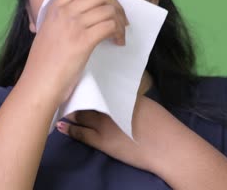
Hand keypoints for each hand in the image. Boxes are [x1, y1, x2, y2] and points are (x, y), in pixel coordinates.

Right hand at [22, 0, 128, 104]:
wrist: (38, 82)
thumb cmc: (43, 63)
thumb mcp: (47, 31)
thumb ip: (60, 19)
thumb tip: (84, 14)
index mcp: (54, 7)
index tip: (104, 4)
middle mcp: (64, 12)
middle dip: (115, 5)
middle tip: (119, 20)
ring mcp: (74, 25)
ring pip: (108, 10)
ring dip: (119, 21)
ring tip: (119, 34)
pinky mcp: (83, 41)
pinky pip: (110, 26)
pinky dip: (118, 33)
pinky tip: (117, 42)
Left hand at [56, 95, 173, 173]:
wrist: (167, 146)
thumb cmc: (162, 124)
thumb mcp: (145, 103)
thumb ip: (128, 99)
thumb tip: (117, 96)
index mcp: (120, 96)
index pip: (97, 88)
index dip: (85, 85)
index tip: (75, 80)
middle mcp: (109, 107)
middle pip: (85, 99)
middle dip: (74, 96)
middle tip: (62, 91)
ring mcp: (104, 125)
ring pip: (80, 115)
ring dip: (69, 111)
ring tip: (59, 106)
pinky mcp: (102, 142)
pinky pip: (81, 134)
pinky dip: (69, 129)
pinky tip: (60, 125)